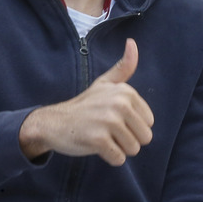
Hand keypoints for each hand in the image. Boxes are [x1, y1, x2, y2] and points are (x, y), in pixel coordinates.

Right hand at [18, 38, 153, 164]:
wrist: (53, 122)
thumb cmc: (84, 106)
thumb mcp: (105, 84)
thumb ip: (123, 67)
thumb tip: (132, 42)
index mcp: (125, 92)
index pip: (148, 123)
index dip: (132, 127)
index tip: (112, 120)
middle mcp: (119, 104)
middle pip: (144, 138)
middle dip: (127, 140)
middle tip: (106, 131)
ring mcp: (108, 121)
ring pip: (133, 150)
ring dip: (118, 149)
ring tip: (101, 137)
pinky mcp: (98, 140)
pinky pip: (119, 159)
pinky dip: (109, 158)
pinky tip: (95, 146)